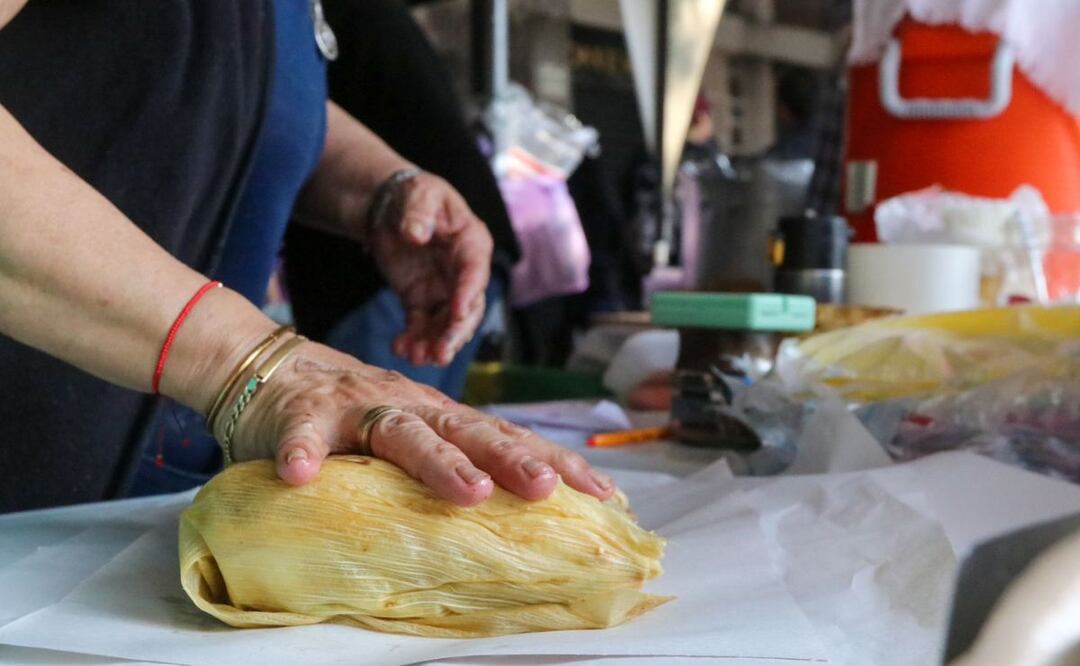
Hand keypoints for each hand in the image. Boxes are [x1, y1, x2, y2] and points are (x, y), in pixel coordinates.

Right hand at [225, 340, 615, 505]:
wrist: (273, 371)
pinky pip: (303, 436)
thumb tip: (516, 506)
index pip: (507, 437)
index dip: (555, 462)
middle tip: (548, 489)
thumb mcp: (410, 435)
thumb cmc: (352, 415)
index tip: (604, 494)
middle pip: (469, 431)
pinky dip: (303, 454)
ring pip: (403, 433)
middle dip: (512, 459)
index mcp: (440, 415)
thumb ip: (448, 460)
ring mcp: (357, 407)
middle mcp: (410, 406)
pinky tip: (302, 476)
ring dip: (437, 463)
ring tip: (469, 492)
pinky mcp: (303, 414)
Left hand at [368, 171, 493, 366]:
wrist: (390, 207)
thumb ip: (418, 212)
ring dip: (434, 344)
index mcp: (472, 244)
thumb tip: (416, 233)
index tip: (456, 312)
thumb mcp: (418, 194)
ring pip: (446, 324)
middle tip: (440, 353)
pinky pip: (421, 325)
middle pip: (467, 308)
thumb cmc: (414, 194)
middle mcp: (463, 272)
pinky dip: (413, 340)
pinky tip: (399, 349)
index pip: (475, 272)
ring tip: (416, 358)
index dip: (468, 293)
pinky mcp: (422, 301)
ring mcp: (443, 290)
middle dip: (454, 333)